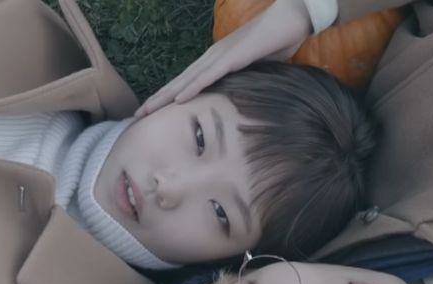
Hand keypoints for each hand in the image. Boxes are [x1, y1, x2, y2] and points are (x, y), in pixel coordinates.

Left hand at [134, 0, 312, 117]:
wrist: (294, 17)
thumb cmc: (279, 41)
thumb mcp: (259, 70)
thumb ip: (248, 82)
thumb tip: (245, 101)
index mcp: (218, 61)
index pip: (188, 82)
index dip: (169, 97)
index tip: (153, 112)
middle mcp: (213, 57)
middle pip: (180, 81)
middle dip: (158, 99)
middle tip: (138, 116)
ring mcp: (221, 56)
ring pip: (188, 80)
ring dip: (167, 96)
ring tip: (149, 111)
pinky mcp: (234, 56)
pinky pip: (209, 75)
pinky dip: (193, 87)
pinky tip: (179, 99)